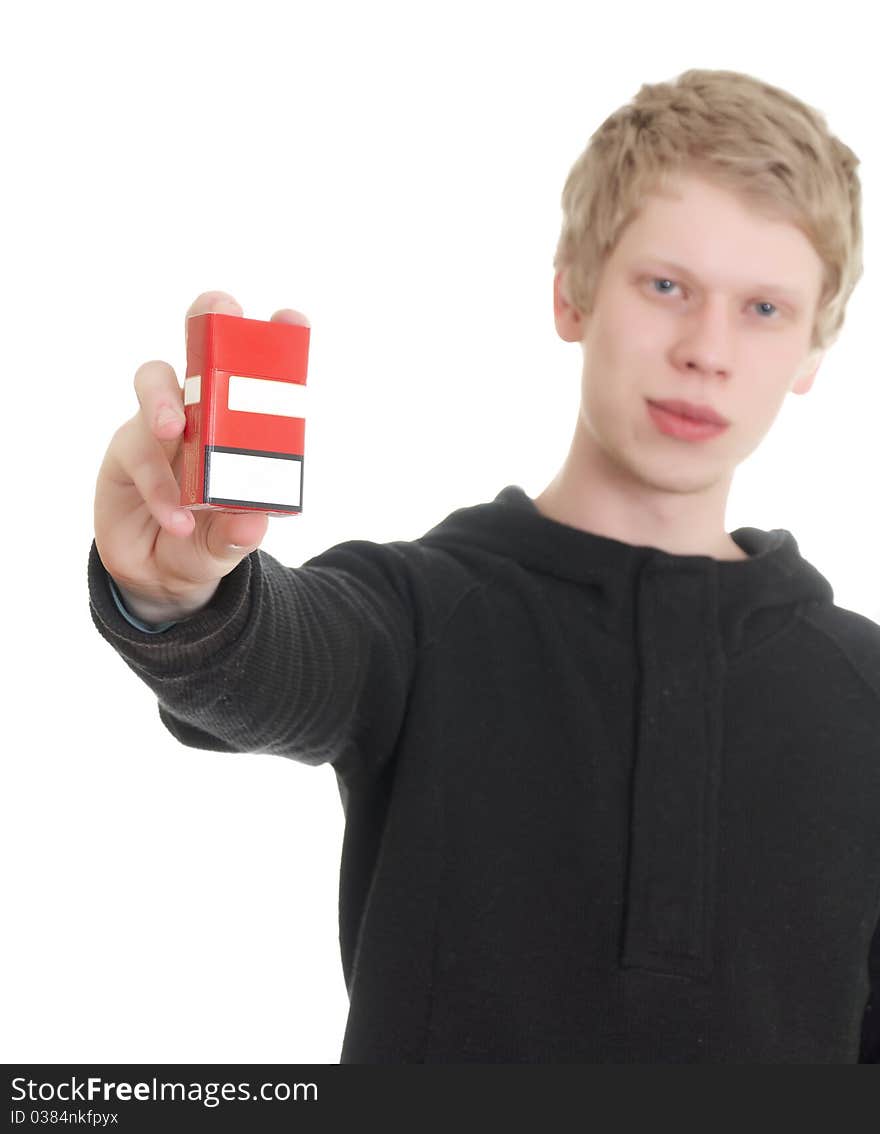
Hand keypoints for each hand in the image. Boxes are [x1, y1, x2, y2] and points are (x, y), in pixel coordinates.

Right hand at [94, 291, 309, 622]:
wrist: (160, 577)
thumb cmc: (208, 542)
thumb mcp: (230, 544)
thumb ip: (239, 534)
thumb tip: (250, 521)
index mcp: (240, 427)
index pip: (258, 377)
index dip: (274, 343)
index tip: (292, 319)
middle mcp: (201, 414)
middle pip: (201, 350)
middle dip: (210, 323)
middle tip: (221, 310)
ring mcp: (158, 427)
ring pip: (156, 385)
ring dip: (165, 400)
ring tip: (173, 431)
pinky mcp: (125, 453)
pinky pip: (138, 454)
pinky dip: (159, 487)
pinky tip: (178, 520)